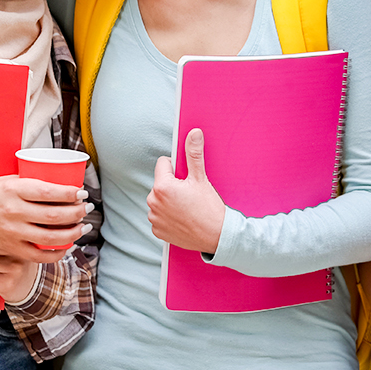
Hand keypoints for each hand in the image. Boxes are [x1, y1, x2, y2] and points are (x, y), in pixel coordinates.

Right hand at [0, 173, 87, 261]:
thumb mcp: (8, 181)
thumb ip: (32, 183)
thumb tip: (60, 182)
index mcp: (14, 191)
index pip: (49, 192)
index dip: (70, 193)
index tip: (82, 192)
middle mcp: (15, 212)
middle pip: (55, 215)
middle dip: (77, 212)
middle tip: (86, 208)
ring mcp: (14, 233)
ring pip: (51, 237)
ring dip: (73, 232)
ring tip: (83, 227)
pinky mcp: (13, 249)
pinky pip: (39, 256)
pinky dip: (57, 253)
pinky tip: (67, 246)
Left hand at [149, 129, 228, 252]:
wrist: (217, 236)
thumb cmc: (209, 208)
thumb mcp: (201, 178)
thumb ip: (194, 154)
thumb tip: (194, 133)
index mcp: (162, 186)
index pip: (163, 164)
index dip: (176, 169)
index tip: (187, 179)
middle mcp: (153, 202)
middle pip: (160, 183)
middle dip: (172, 186)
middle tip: (189, 196)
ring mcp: (154, 218)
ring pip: (159, 200)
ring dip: (169, 201)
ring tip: (187, 208)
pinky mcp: (157, 231)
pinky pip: (159, 217)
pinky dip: (168, 216)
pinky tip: (182, 219)